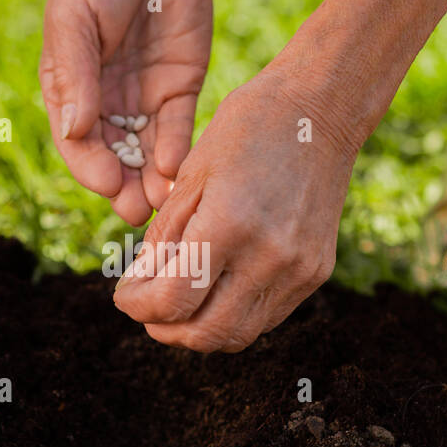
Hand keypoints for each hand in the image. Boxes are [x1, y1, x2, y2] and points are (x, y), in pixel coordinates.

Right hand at [39, 0, 213, 224]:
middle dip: (123, 187)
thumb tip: (76, 129)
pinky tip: (177, 168)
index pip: (76, 141)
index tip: (105, 184)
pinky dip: (176, 150)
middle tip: (135, 213)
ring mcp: (143, 100)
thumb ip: (74, 71)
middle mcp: (105, 102)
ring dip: (151, 180)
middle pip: (112, 157)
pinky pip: (177, 129)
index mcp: (69, 88)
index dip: (89, 166)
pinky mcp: (180, 90)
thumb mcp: (74, 14)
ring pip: (146, 152)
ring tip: (161, 203)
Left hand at [112, 68, 361, 351]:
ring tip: (176, 305)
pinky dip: (231, 314)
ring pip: (238, 336)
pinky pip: (265, 317)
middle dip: (164, 329)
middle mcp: (269, 257)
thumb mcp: (190, 174)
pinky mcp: (316, 273)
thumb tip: (140, 285)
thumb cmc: (248, 128)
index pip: (173, 300)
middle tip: (145, 310)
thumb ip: (163, 238)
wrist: (322, 109)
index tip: (124, 295)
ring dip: (198, 331)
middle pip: (206, 334)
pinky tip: (214, 290)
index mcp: (230, 224)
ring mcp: (298, 270)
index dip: (138, 307)